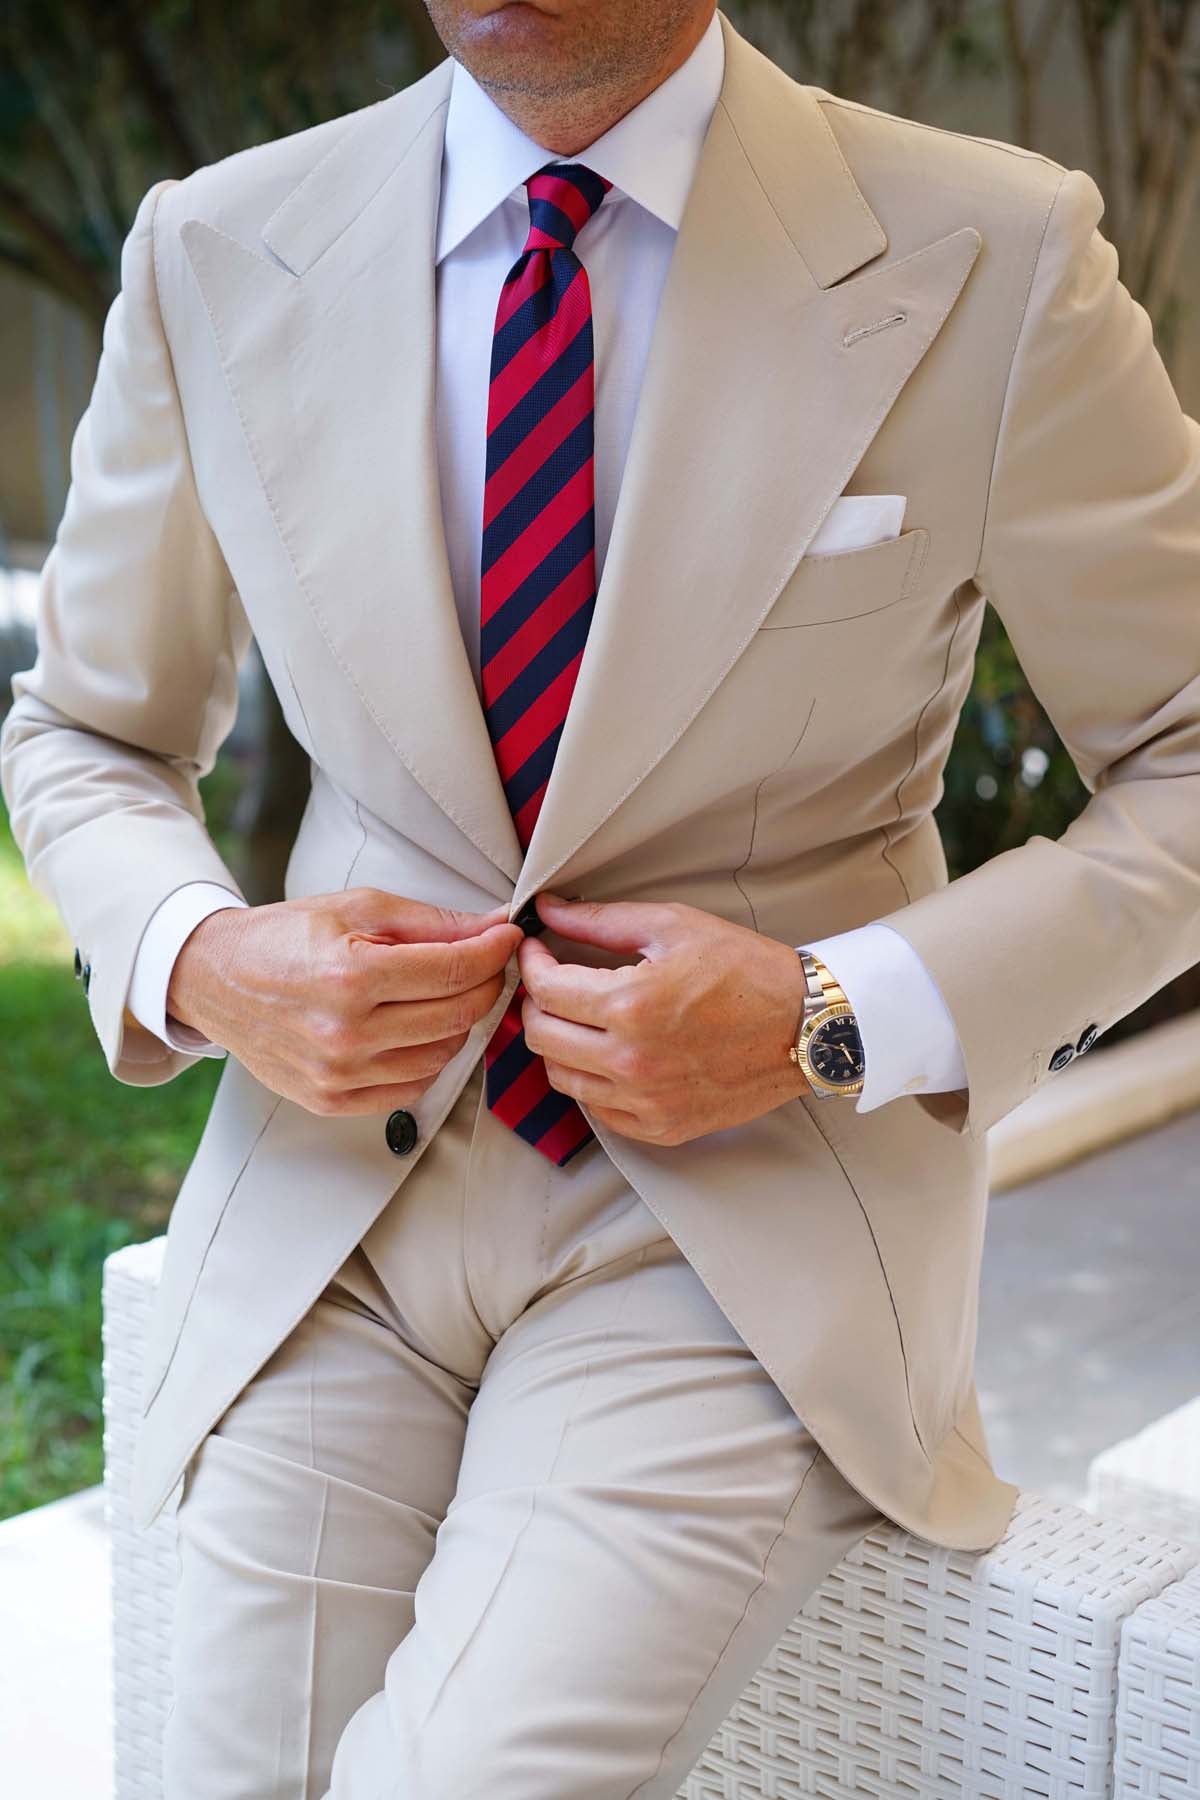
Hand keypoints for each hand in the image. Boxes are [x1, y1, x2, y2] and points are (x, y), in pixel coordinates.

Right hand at [167, 888, 522, 1115]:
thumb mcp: (356, 908)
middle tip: (485, 962)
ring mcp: (338, 1074)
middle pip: (458, 1014)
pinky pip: (413, 1087)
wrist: (214, 980)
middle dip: (486, 983)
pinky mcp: (331, 1100)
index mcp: (351, 976)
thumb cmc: (284, 938)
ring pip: (444, 1054)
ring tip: (446, 993)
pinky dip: (429, 1058)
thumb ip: (430, 921)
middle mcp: (346, 1033)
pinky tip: (416, 1029)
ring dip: (459, 1022)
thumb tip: (492, 926)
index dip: (494, 950)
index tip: (507, 936)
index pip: (455, 969)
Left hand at [517, 893, 810, 1145]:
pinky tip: (607, 1055)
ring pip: (562, 1078)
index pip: (545, 990)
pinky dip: (591, 1081)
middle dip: (536, 1003)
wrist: (805, 1025)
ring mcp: (646, 1101)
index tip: (536, 951)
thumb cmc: (746, 970)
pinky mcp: (662, 1126)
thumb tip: (549, 911)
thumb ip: (602, 920)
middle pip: (542, 1037)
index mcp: (631, 1006)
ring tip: (579, 1019)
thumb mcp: (674, 927)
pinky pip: (598, 1110)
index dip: (531, 964)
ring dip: (559, 1044)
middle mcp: (631, 1061)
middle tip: (553, 983)